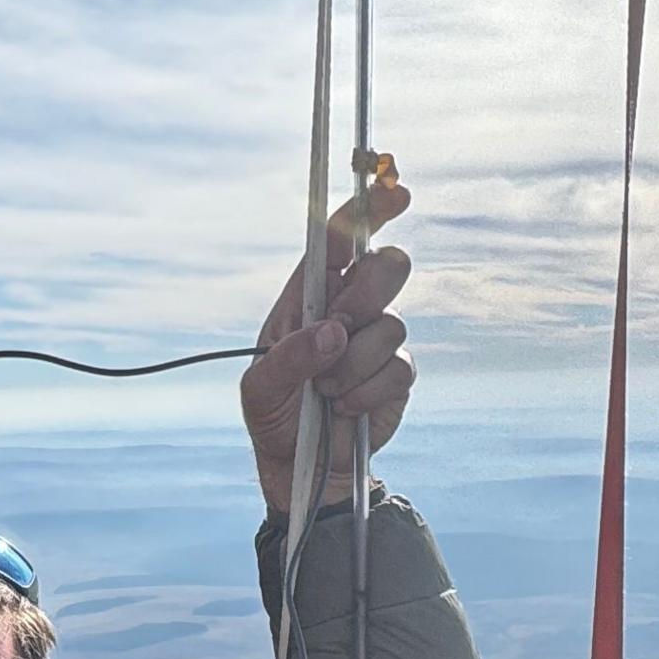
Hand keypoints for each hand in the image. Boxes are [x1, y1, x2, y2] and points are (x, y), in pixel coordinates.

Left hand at [242, 170, 415, 518]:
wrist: (300, 468)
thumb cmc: (274, 415)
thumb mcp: (259, 388)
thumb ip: (287, 357)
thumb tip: (331, 334)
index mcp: (312, 293)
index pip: (343, 236)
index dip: (370, 208)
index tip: (396, 191)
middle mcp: (350, 307)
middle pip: (386, 266)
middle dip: (364, 297)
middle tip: (336, 333)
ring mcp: (378, 339)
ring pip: (392, 324)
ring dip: (353, 364)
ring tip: (325, 391)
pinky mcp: (397, 374)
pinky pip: (399, 368)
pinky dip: (367, 392)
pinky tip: (345, 408)